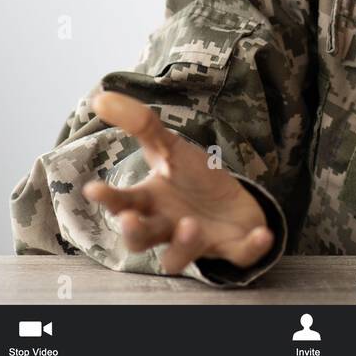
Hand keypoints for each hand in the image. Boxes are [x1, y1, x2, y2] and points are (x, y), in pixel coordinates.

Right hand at [81, 91, 273, 273]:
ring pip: (178, 258)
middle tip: (131, 219)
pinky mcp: (231, 249)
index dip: (108, 198)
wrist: (231, 202)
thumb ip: (139, 124)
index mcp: (149, 203)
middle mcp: (166, 228)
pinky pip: (239, 256)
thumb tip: (100, 97)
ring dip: (183, 245)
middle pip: (141, 241)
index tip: (93, 187)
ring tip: (191, 224)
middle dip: (134, 232)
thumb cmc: (192, 178)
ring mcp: (198, 242)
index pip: (122, 203)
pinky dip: (250, 248)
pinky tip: (262, 234)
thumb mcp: (169, 148)